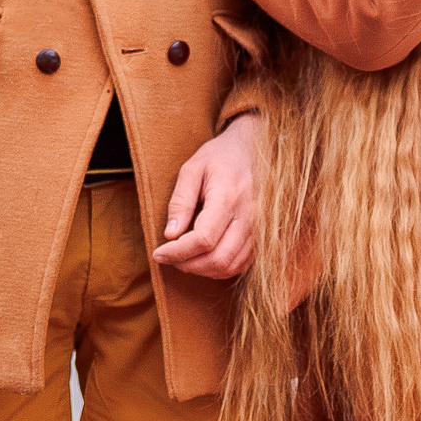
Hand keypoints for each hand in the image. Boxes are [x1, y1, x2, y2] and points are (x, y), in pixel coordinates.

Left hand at [153, 112, 257, 278]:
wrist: (252, 149)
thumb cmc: (219, 157)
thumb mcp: (192, 170)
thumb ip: (180, 202)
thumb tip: (170, 235)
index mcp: (228, 196)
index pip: (203, 239)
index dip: (178, 252)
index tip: (159, 252)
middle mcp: (248, 216)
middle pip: (219, 258)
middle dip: (188, 265)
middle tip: (169, 258)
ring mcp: (259, 228)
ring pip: (231, 266)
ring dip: (203, 270)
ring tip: (184, 259)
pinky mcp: (261, 235)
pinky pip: (242, 264)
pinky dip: (220, 268)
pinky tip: (204, 259)